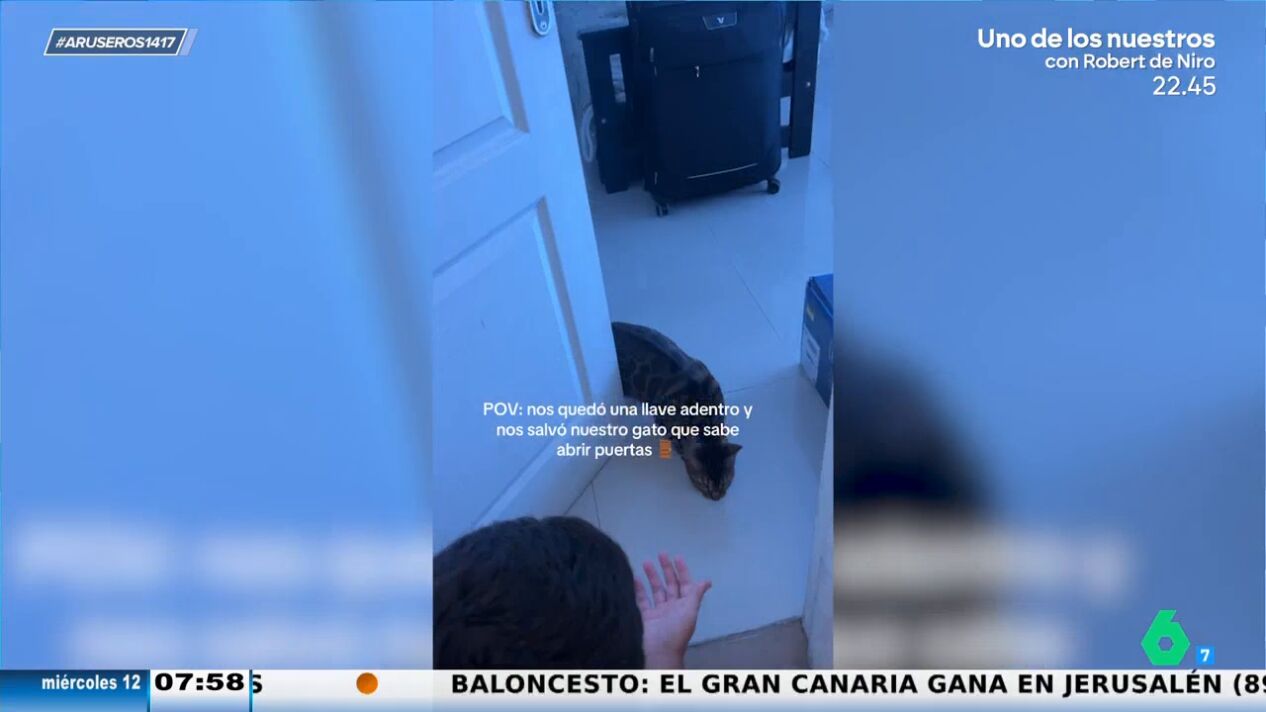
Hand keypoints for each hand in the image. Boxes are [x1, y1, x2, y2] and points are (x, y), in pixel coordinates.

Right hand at [634, 553, 711, 668]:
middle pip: (670, 585)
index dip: (682, 571)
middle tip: (661, 553)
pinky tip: (634, 578)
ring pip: (655, 590)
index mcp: (684, 606)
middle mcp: (672, 608)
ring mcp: (657, 612)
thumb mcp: (689, 611)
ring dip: (652, 576)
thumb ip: (695, 595)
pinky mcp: (644, 617)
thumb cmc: (675, 631)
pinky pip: (641, 600)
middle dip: (666, 569)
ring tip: (646, 562)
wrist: (658, 653)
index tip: (676, 556)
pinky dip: (638, 589)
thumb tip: (707, 581)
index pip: (685, 584)